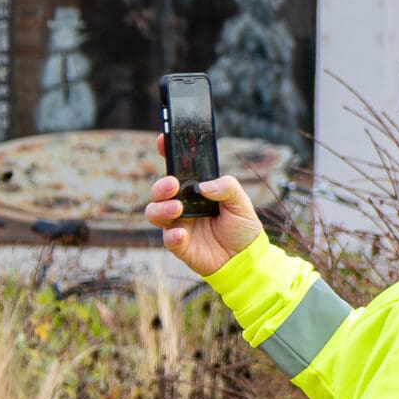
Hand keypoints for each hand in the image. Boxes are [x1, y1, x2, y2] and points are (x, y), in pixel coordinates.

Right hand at [144, 162, 262, 274]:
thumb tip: (204, 185)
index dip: (167, 153)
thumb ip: (227, 187)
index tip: (163, 140)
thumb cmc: (242, 227)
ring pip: (153, 212)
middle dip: (160, 185)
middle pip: (159, 191)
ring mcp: (178, 224)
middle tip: (173, 185)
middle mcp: (182, 205)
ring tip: (178, 210)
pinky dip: (171, 235)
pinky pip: (166, 238)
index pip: (178, 169)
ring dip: (161, 208)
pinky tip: (183, 234)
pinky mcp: (178, 244)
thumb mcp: (241, 202)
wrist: (244, 259)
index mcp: (196, 190)